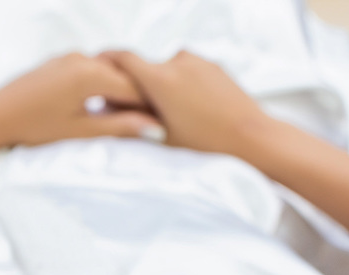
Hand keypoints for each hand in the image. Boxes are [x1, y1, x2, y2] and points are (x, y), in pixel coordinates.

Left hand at [0, 53, 162, 147]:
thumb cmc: (34, 127)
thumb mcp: (81, 131)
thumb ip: (120, 127)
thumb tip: (156, 129)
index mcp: (90, 74)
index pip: (135, 88)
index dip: (151, 106)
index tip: (164, 122)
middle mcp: (83, 58)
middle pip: (124, 75)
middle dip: (138, 96)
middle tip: (151, 119)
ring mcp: (71, 56)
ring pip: (108, 70)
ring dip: (121, 89)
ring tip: (129, 114)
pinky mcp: (62, 60)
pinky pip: (92, 68)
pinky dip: (103, 83)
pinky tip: (104, 102)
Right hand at [100, 49, 272, 157]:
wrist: (251, 138)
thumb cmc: (204, 143)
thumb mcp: (159, 137)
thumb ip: (129, 120)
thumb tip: (106, 109)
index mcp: (158, 78)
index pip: (121, 58)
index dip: (105, 61)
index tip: (98, 68)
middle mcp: (176, 61)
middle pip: (147, 68)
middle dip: (141, 86)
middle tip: (141, 111)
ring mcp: (197, 61)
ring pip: (169, 70)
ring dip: (166, 87)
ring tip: (176, 115)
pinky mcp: (214, 65)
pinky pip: (190, 72)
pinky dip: (185, 86)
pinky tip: (195, 110)